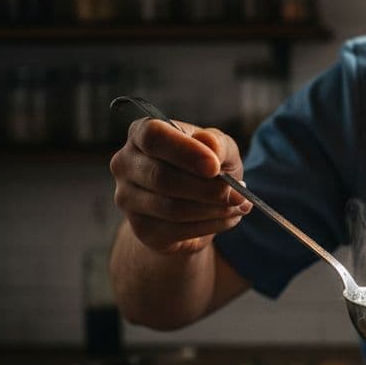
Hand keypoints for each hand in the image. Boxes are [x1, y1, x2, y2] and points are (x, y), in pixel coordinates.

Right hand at [110, 118, 250, 254]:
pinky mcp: (141, 229)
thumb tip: (209, 145)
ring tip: (238, 204)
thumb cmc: (205, 168)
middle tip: (239, 193)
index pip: (153, 137)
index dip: (185, 152)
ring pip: (171, 208)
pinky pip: (177, 230)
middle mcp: (126, 164)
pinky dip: (211, 225)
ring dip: (214, 209)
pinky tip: (228, 218)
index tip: (215, 167)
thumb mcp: (219, 150)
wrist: (195, 208)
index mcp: (142, 134)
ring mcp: (128, 198)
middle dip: (208, 188)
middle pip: (162, 177)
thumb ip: (218, 144)